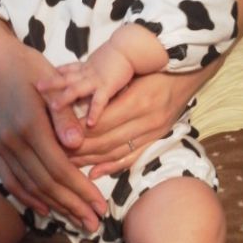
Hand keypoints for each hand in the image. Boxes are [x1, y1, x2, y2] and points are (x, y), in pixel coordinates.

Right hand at [0, 12, 106, 230]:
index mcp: (30, 125)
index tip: (100, 206)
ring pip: (29, 186)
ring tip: (76, 221)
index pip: (60, 168)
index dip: (81, 190)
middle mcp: (13, 141)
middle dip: (72, 205)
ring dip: (54, 207)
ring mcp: (1, 146)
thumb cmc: (29, 67)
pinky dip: (27, 197)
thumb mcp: (52, 83)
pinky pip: (10, 180)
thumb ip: (64, 115)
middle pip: (46, 183)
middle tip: (93, 223)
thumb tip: (77, 145)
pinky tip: (43, 209)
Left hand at [37, 44, 133, 126]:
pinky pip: (99, 100)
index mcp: (84, 68)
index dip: (53, 74)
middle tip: (36, 87)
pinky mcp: (108, 86)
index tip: (38, 79)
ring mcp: (96, 80)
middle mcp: (86, 73)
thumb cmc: (118, 55)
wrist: (131, 49)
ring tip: (53, 106)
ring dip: (64, 98)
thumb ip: (88, 70)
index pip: (66, 70)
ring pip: (76, 89)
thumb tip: (77, 75)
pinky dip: (95, 111)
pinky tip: (89, 123)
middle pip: (64, 78)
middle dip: (50, 83)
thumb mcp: (98, 62)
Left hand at [68, 58, 223, 178]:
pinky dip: (111, 167)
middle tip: (55, 151)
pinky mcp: (156, 139)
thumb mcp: (133, 74)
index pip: (101, 122)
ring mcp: (153, 132)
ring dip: (90, 159)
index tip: (57, 131)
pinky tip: (93, 173)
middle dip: (79, 147)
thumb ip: (110, 89)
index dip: (77, 129)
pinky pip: (132, 157)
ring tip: (67, 162)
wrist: (187, 74)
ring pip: (116, 151)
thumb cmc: (155, 68)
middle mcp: (146, 120)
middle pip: (106, 140)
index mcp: (138, 101)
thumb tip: (78, 104)